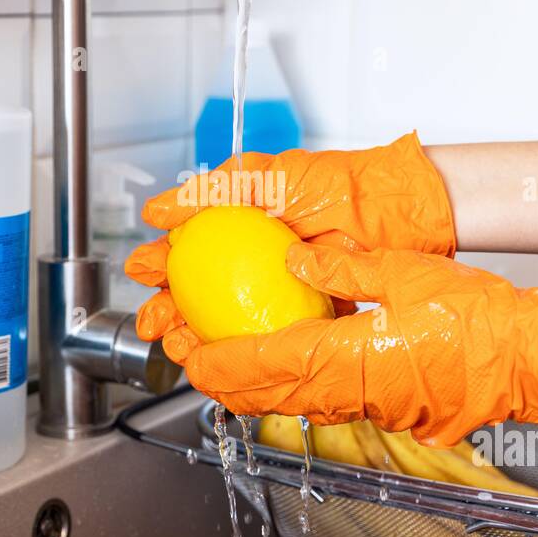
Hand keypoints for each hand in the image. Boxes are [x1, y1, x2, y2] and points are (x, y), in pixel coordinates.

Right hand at [125, 132, 454, 342]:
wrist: (396, 211)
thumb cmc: (336, 184)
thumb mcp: (267, 176)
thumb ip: (213, 190)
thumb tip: (157, 212)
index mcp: (239, 227)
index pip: (188, 250)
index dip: (159, 265)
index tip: (141, 275)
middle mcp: (253, 262)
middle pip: (198, 294)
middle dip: (168, 313)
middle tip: (154, 324)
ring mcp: (277, 292)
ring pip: (225, 322)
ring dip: (197, 337)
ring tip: (179, 347)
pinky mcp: (304, 317)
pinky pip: (266, 338)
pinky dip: (243, 353)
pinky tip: (225, 360)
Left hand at [160, 243, 537, 445]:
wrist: (528, 359)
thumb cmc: (477, 318)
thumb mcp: (403, 274)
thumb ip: (341, 272)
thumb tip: (293, 267)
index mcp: (346, 358)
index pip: (261, 366)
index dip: (216, 363)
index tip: (186, 355)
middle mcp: (350, 392)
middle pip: (267, 395)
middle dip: (222, 380)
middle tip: (191, 357)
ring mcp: (369, 405)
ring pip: (292, 401)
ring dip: (252, 385)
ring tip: (225, 362)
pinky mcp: (387, 406)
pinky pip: (323, 400)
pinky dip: (290, 385)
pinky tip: (285, 363)